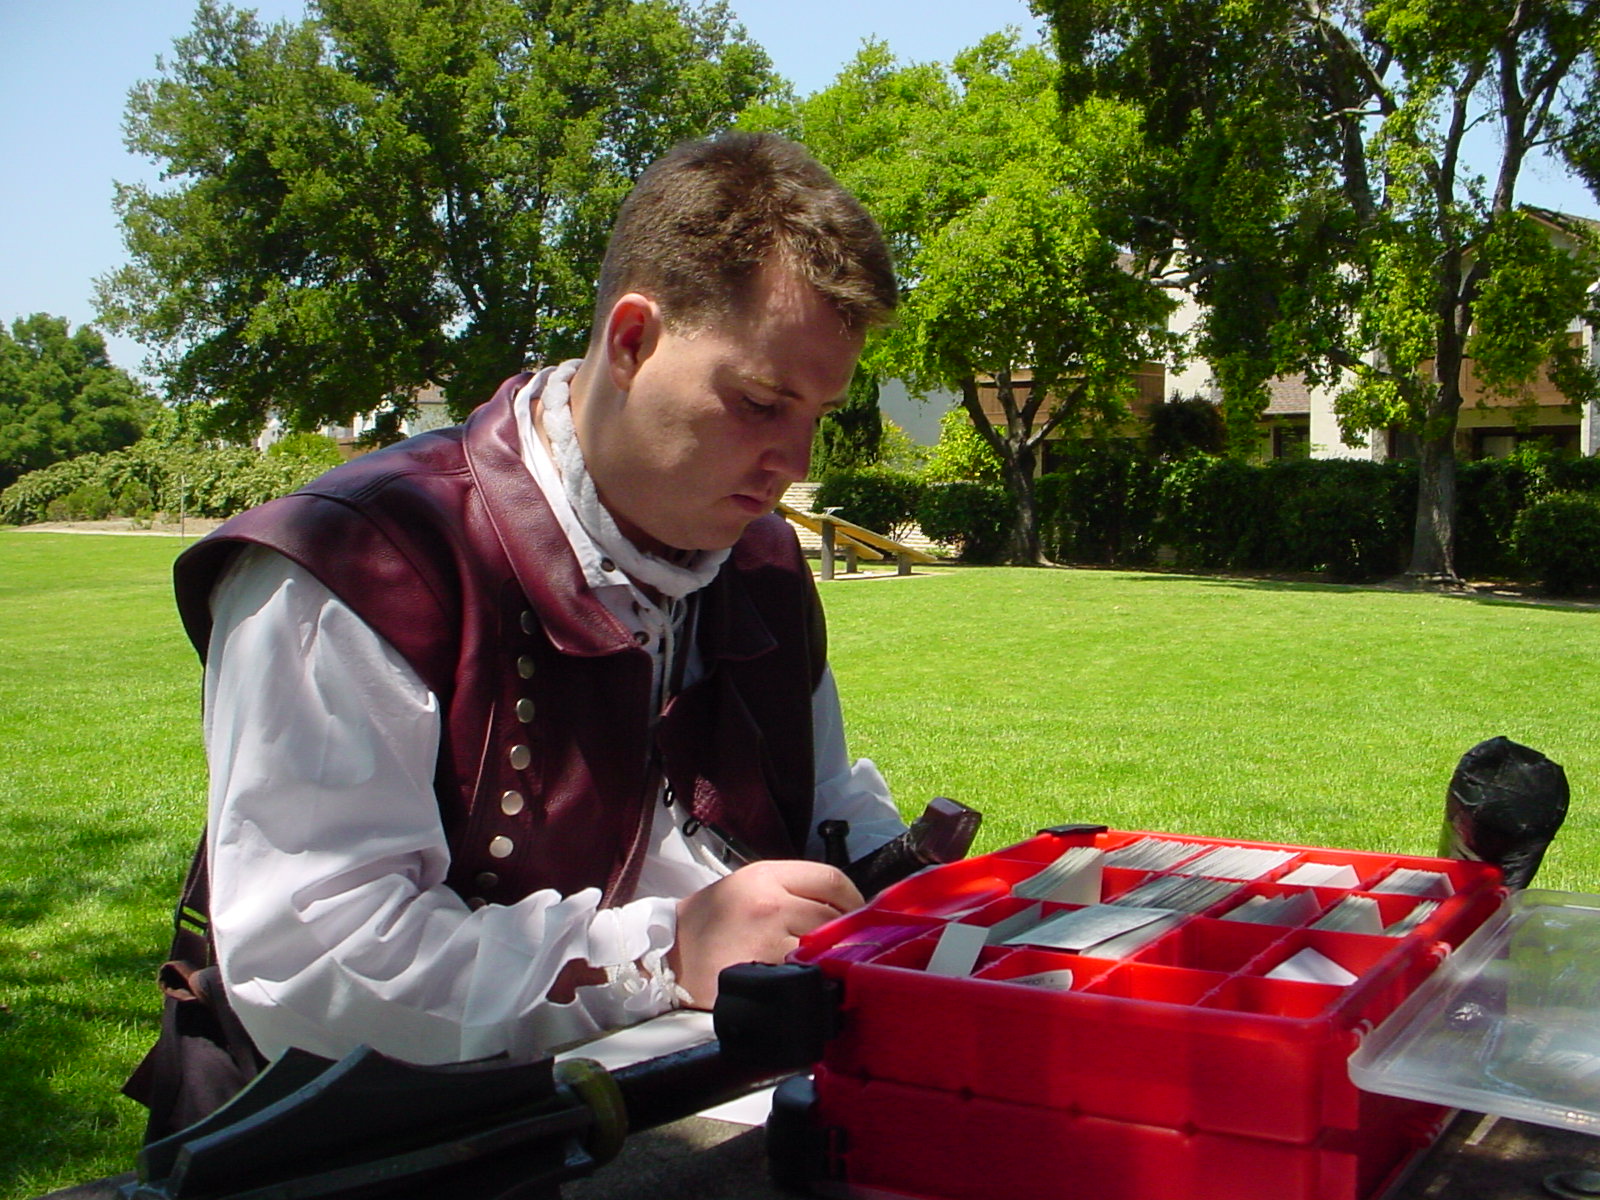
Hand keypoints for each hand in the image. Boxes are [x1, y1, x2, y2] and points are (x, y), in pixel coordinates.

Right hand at [667, 860, 863, 1007]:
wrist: (667, 955)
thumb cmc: (710, 921)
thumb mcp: (747, 887)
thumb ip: (793, 890)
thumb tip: (843, 907)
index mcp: (765, 875)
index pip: (832, 878)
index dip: (853, 898)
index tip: (856, 914)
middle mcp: (768, 901)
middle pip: (833, 915)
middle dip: (844, 932)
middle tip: (843, 945)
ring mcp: (766, 937)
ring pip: (824, 946)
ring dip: (830, 957)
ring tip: (825, 963)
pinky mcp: (763, 970)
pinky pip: (805, 972)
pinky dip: (813, 976)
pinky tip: (807, 980)